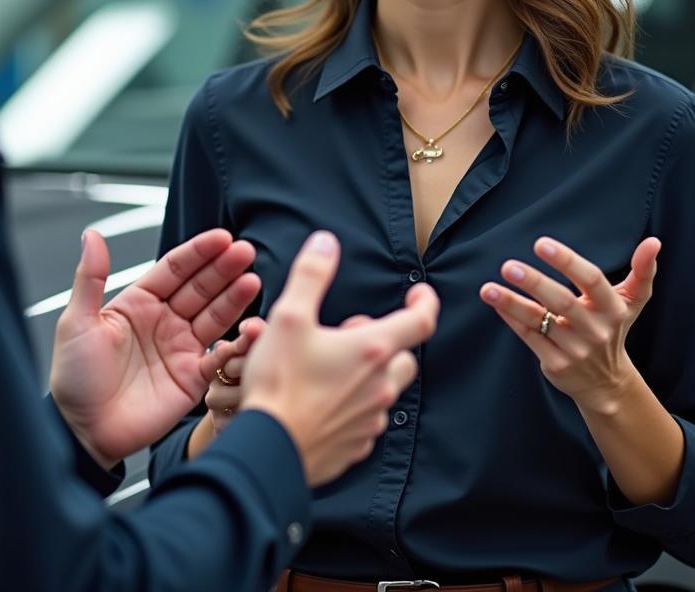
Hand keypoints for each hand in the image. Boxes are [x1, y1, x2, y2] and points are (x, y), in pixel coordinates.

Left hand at [49, 228, 260, 467]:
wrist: (83, 432)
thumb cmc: (74, 379)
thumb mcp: (78, 322)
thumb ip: (90, 278)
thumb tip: (92, 236)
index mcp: (139, 303)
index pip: (175, 269)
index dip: (199, 252)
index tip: (221, 238)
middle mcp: (164, 321)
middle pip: (201, 287)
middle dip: (224, 268)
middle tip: (244, 252)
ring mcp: (181, 348)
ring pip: (215, 314)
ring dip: (235, 296)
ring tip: (252, 280)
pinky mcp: (193, 377)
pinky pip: (220, 355)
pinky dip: (235, 341)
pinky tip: (249, 326)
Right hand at [240, 231, 438, 485]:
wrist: (268, 451)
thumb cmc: (278, 384)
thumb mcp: (289, 317)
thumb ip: (311, 275)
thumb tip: (326, 243)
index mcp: (372, 350)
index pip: (421, 321)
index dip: (426, 302)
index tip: (419, 293)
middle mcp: (380, 386)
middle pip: (404, 356)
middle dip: (386, 339)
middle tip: (352, 331)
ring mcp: (370, 420)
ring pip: (384, 389)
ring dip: (368, 373)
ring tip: (330, 365)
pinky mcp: (355, 445)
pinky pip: (366, 419)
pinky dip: (354, 403)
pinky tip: (322, 399)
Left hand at [480, 235, 661, 412]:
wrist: (607, 384)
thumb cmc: (613, 329)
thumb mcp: (632, 302)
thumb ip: (643, 271)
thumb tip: (654, 242)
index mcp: (613, 309)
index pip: (592, 280)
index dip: (567, 262)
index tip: (541, 244)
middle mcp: (595, 330)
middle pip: (563, 302)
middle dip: (535, 283)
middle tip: (508, 265)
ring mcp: (575, 349)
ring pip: (540, 321)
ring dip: (512, 303)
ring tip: (488, 288)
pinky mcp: (556, 365)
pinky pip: (529, 337)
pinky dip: (511, 318)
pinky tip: (495, 300)